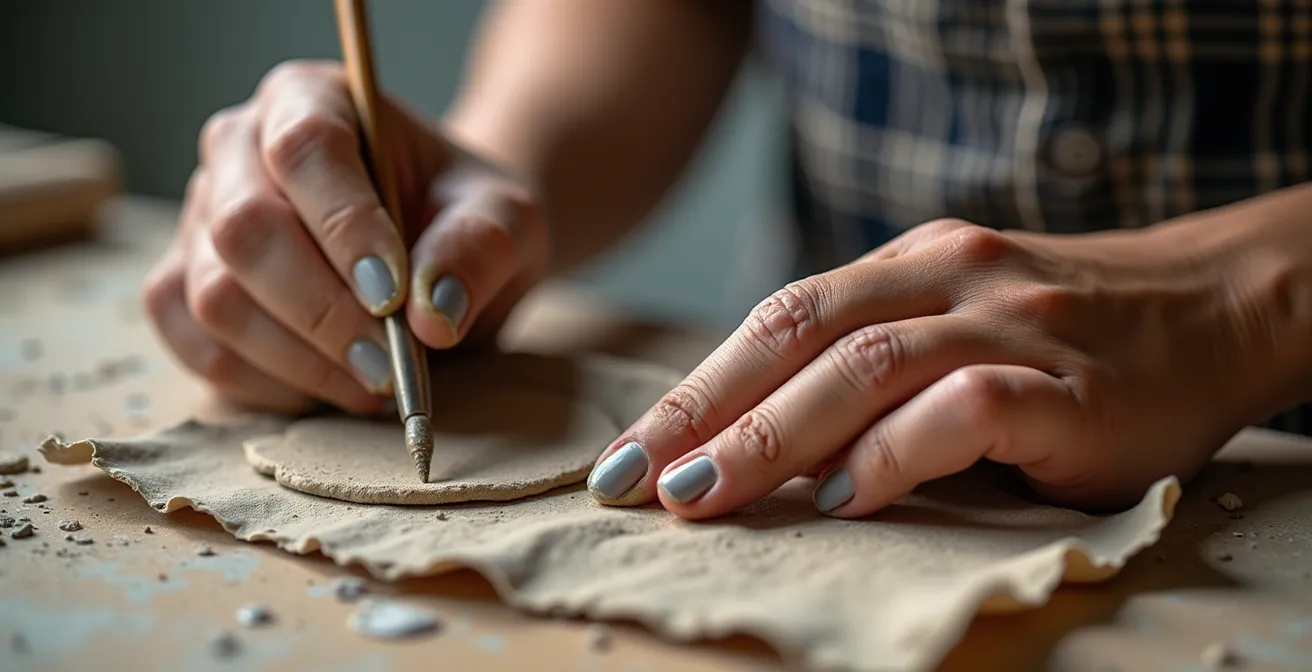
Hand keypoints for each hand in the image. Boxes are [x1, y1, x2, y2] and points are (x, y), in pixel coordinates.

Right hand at [142, 61, 547, 412]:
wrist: (437, 249)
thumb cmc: (463, 218)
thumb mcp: (505, 219)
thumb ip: (479, 249)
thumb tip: (432, 313)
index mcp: (310, 97)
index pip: (305, 148)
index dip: (345, 226)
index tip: (394, 295)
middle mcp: (236, 149)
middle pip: (244, 228)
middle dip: (321, 311)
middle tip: (389, 363)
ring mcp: (200, 222)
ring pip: (215, 297)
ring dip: (299, 359)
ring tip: (375, 380)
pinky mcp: (184, 290)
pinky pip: (200, 348)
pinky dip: (266, 385)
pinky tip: (329, 386)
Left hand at [588, 218, 1271, 516]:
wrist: (1215, 308)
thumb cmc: (1066, 336)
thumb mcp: (955, 322)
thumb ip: (870, 360)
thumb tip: (754, 438)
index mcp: (908, 266)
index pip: (776, 319)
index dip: (693, 386)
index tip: (628, 454)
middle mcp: (947, 278)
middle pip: (798, 334)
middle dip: (703, 410)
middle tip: (634, 480)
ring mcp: (1008, 324)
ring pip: (864, 367)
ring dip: (773, 433)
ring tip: (706, 494)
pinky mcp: (1068, 385)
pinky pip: (963, 408)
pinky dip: (891, 453)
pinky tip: (843, 499)